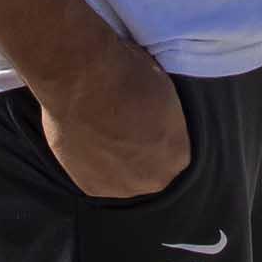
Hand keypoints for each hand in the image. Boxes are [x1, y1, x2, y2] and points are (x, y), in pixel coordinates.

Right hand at [33, 35, 191, 199]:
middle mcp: (155, 178)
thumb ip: (164, 119)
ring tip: (100, 134)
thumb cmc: (125, 74)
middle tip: (121, 129)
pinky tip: (85, 140)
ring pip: (123, 178)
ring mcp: (123, 186)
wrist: (83, 81)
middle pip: (150, 170)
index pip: (173, 151)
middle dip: (139, 154)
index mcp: (178, 153)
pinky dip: (90, 163)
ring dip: (115, 162)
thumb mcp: (163, 91)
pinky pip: (96, 178)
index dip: (157, 135)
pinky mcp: (93, 187)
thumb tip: (156, 119)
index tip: (144, 123)